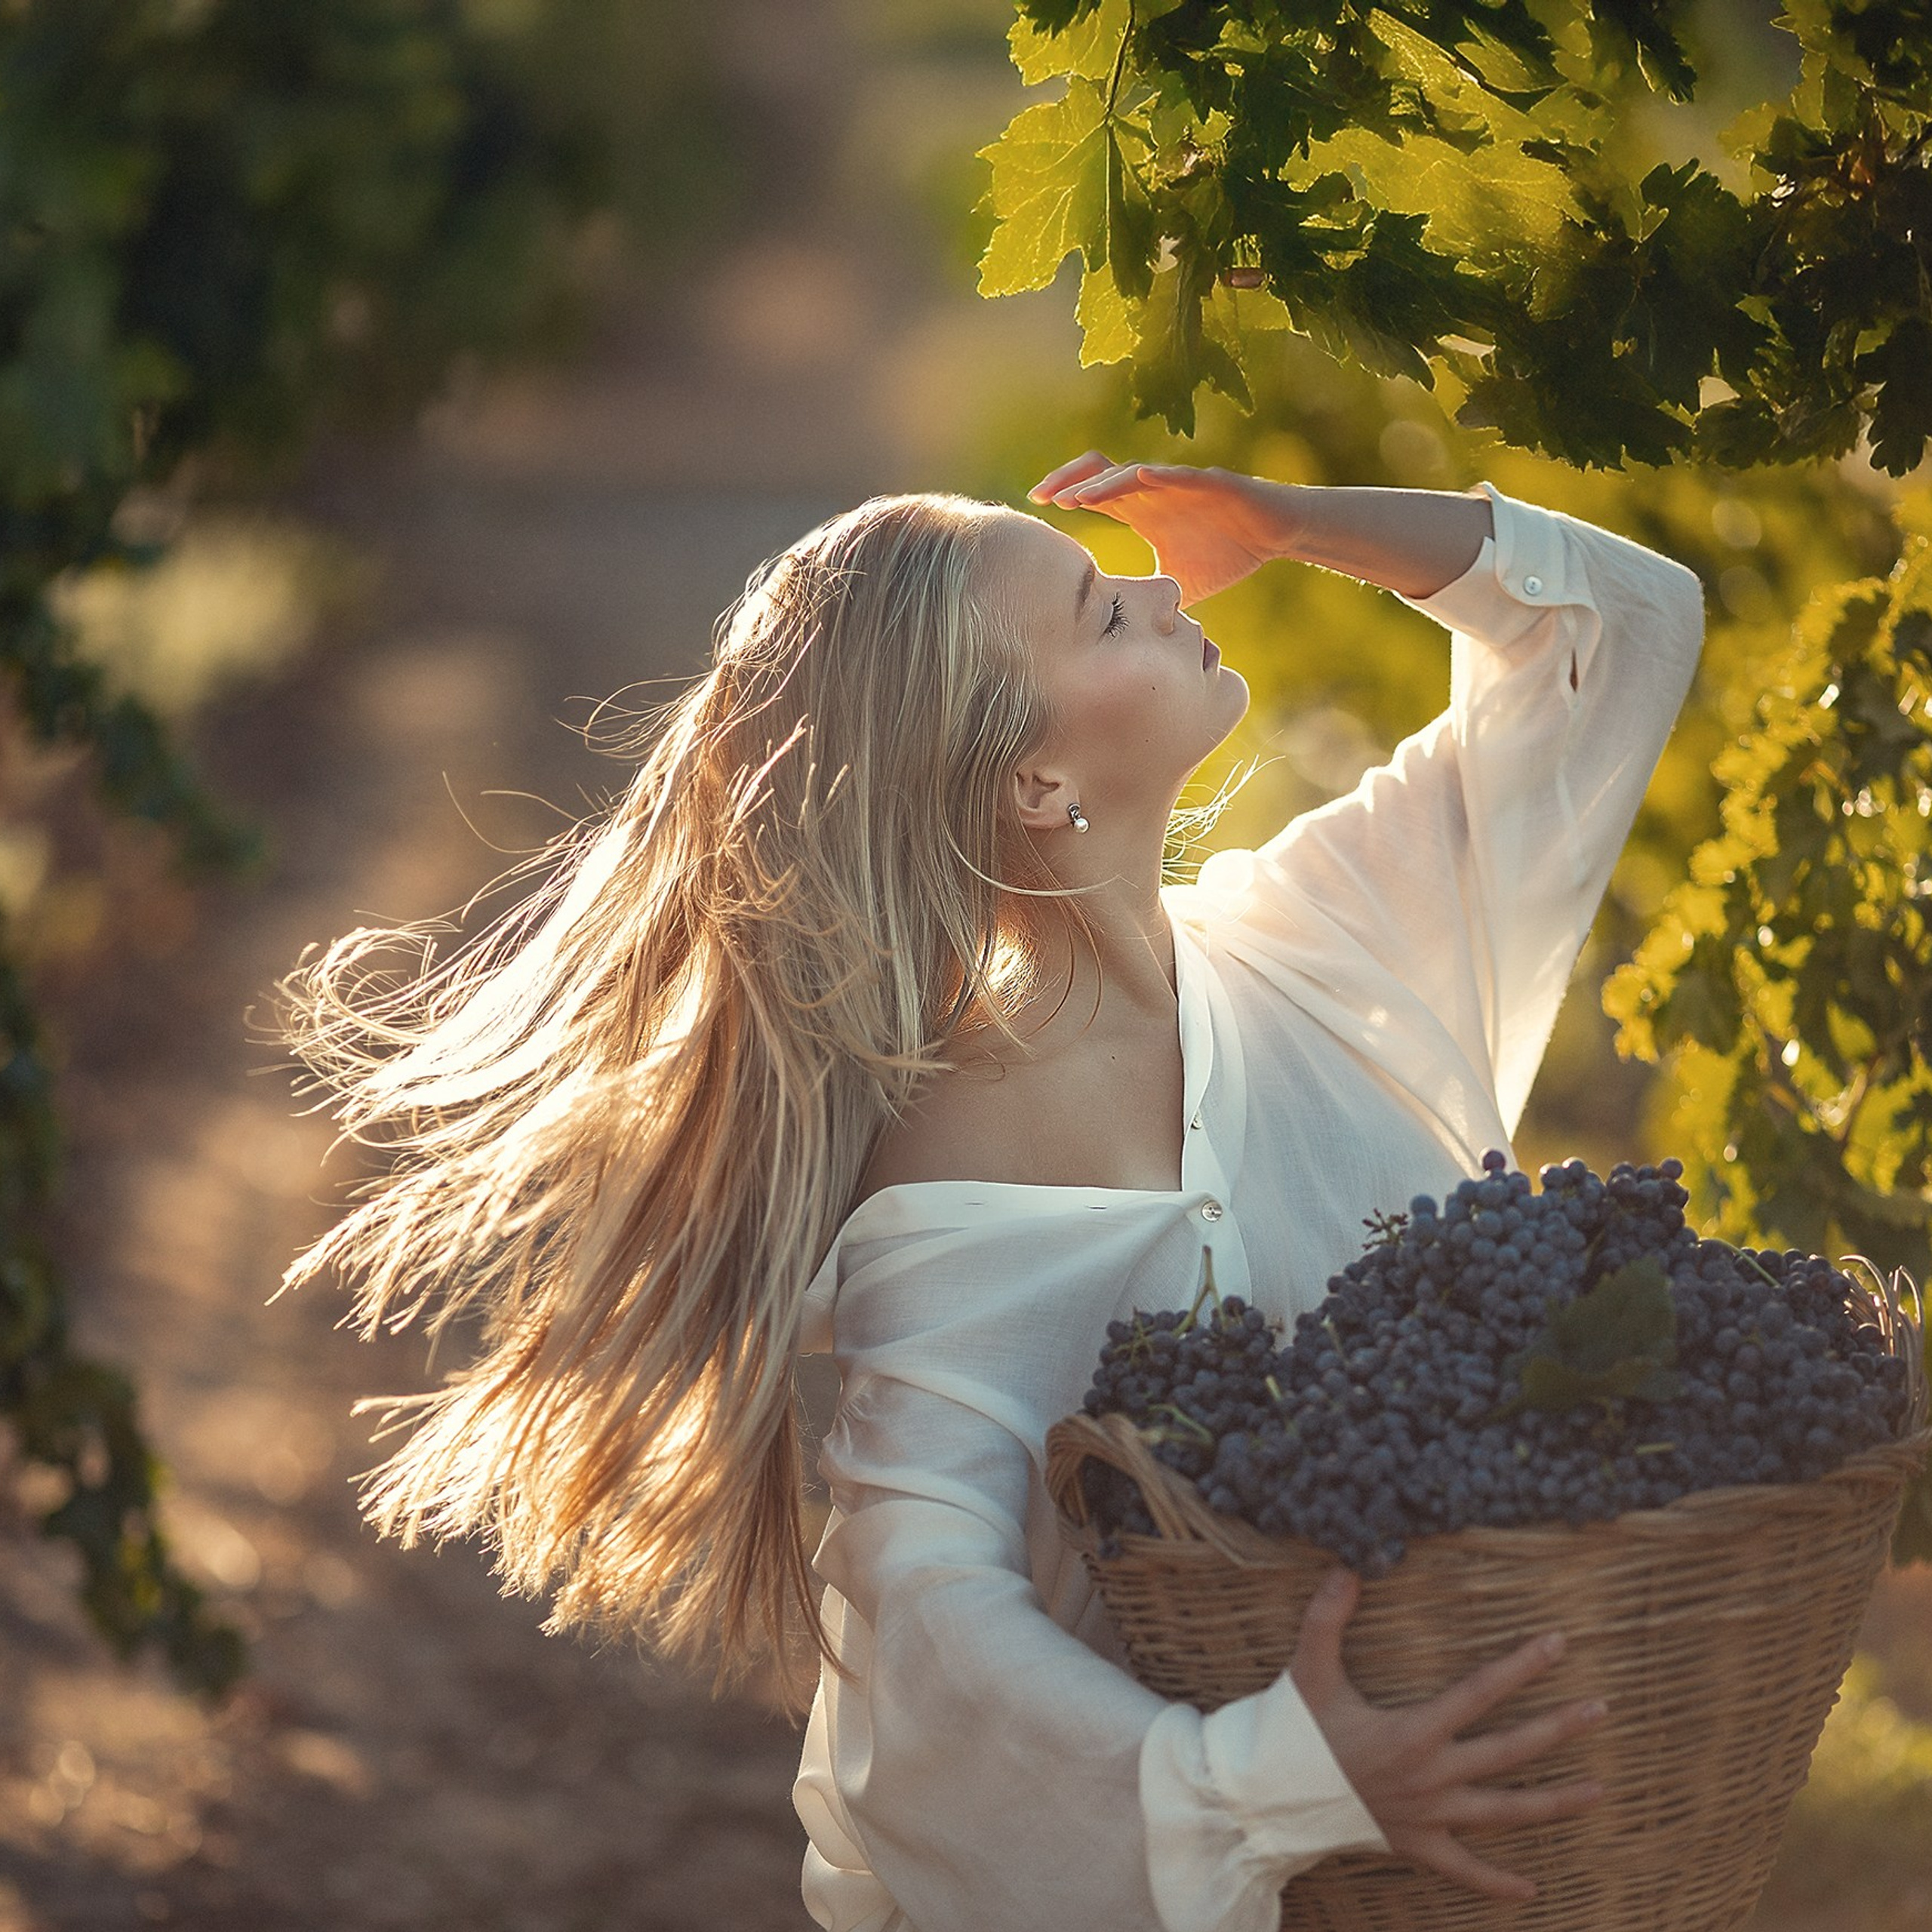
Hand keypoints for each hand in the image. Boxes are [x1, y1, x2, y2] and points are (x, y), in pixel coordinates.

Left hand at [1028, 452, 1299, 605]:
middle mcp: (1155, 490)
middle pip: (1102, 473)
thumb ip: (1150, 600)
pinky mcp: (1214, 482)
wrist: (1275, 534)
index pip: (1094, 493)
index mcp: (1142, 509)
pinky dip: (1161, 476)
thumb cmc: (1227, 552)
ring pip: (1135, 474)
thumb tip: (1126, 637)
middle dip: (1070, 480)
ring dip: (1105, 486)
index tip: (1036, 504)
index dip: (1065, 493)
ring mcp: (1181, 483)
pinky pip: (1183, 476)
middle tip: (1040, 494)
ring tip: (1078, 498)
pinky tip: (1139, 476)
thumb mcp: (1178, 582)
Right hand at [1288, 1568, 1608, 1904]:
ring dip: (1555, 1802)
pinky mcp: (1418, 1847)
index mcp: (1413, 1731)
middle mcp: (1432, 1776)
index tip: (1559, 1643)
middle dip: (1559, 1728)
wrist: (1273, 1801)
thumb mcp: (1308, 1670)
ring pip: (1505, 1812)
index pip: (1480, 1691)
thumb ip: (1327, 1617)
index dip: (1521, 1666)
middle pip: (1509, 1751)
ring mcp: (1430, 1817)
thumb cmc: (1294, 1732)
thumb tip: (1348, 1565)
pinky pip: (1465, 1871)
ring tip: (1600, 1791)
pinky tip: (1533, 1891)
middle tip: (1602, 1709)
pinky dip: (1497, 1884)